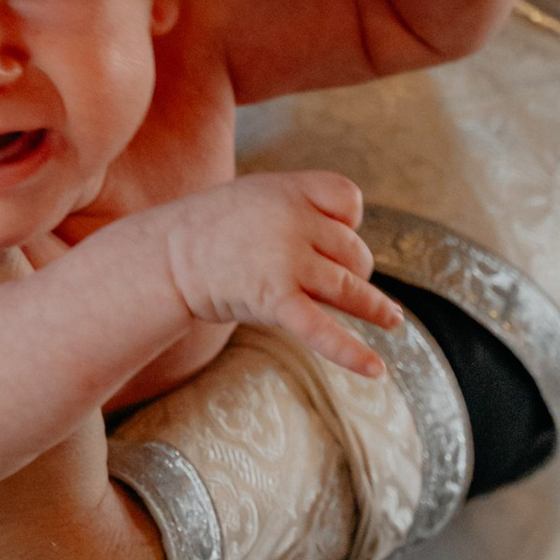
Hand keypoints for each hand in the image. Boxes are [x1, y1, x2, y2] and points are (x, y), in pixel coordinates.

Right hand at [162, 169, 397, 381]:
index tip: (336, 233)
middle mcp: (293, 221)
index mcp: (289, 190)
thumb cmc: (214, 229)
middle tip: (337, 282)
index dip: (348, 221)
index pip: (347, 200)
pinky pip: (322, 330)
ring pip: (348, 287)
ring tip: (393, 321)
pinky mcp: (275, 300)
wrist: (166, 258)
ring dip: (374, 307)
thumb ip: (301, 207)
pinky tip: (376, 370)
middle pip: (353, 249)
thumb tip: (351, 233)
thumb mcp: (259, 198)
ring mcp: (286, 261)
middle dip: (353, 268)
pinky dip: (352, 352)